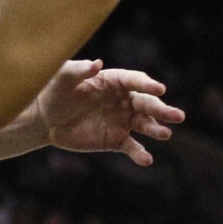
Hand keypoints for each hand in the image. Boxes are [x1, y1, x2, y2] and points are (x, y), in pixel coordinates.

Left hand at [34, 59, 183, 165]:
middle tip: (177, 116)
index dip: (148, 85)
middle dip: (162, 110)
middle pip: (147, 104)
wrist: (45, 119)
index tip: (159, 90)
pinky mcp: (116, 140)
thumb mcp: (63, 76)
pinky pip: (132, 147)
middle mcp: (124, 100)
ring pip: (145, 124)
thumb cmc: (55, 90)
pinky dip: (140, 153)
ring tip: (165, 135)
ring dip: (156, 129)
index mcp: (115, 81)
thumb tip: (97, 63)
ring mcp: (122, 121)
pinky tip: (147, 160)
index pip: (136, 81)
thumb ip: (80, 70)